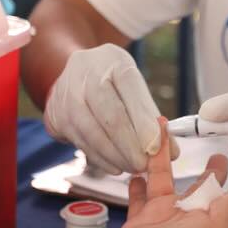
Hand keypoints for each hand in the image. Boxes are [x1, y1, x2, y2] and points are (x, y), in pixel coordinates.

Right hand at [43, 43, 173, 175]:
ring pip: (92, 132)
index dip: (144, 123)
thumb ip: (151, 117)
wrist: (74, 73)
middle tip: (144, 165)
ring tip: (132, 168)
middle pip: (110, 114)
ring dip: (115, 156)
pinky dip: (100, 158)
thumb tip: (171, 152)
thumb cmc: (112, 81)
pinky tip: (115, 166)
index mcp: (113, 60)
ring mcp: (67, 92)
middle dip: (130, 146)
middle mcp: (86, 72)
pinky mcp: (56, 113)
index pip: (131, 91)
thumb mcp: (133, 87)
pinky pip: (80, 141)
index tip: (157, 148)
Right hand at [104, 120, 227, 227]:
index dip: (224, 173)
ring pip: (163, 180)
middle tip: (205, 146)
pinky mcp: (141, 219)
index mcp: (211, 220)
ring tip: (159, 135)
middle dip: (201, 168)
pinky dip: (138, 182)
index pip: (222, 192)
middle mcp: (188, 218)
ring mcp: (163, 217)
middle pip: (195, 185)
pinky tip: (137, 169)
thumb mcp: (220, 226)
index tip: (226, 154)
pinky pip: (139, 196)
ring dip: (161, 159)